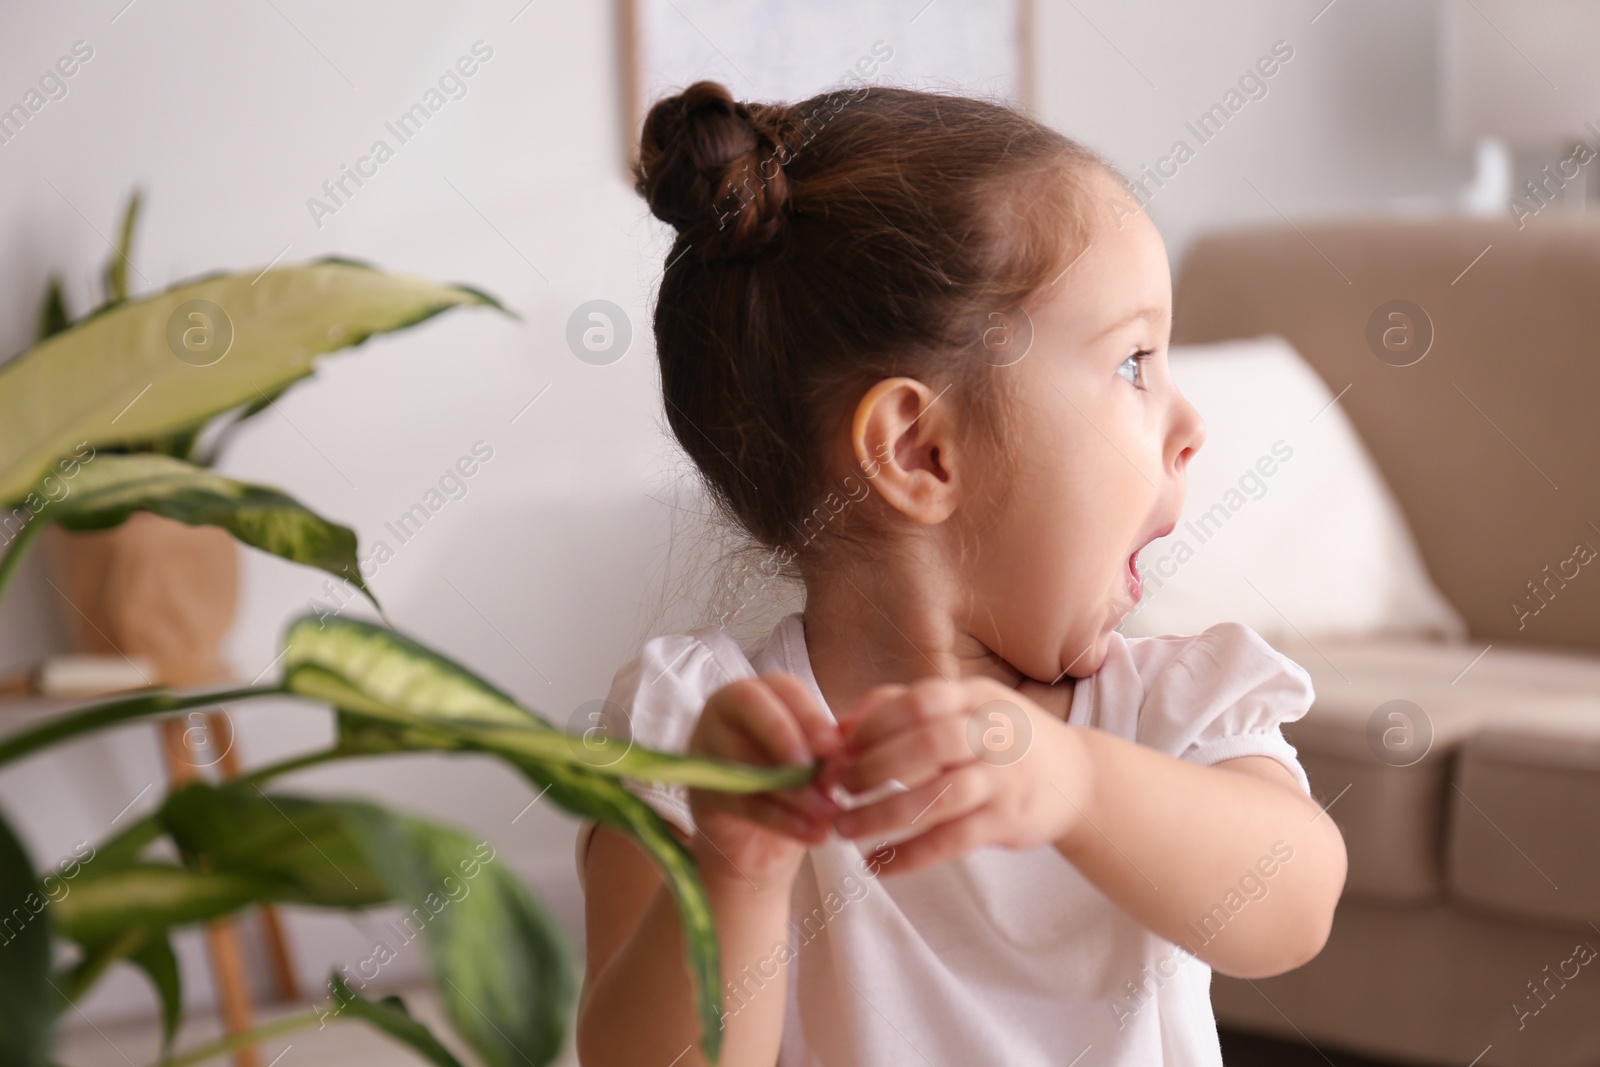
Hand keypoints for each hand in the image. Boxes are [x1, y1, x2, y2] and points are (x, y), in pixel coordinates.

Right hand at [686, 673, 841, 893]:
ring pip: (746, 757)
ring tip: (829, 813)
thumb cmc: (791, 782)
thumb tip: (847, 748)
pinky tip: (813, 833)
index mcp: (761, 692)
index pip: (782, 688)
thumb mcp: (815, 760)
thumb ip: (829, 748)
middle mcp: (725, 710)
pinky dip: (784, 820)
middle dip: (787, 737)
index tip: (833, 747)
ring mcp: (707, 748)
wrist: (756, 840)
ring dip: (794, 790)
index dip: (809, 715)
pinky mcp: (703, 791)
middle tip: (822, 774)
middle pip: (751, 707)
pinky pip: (744, 801)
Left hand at [818, 677, 1088, 875]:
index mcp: (976, 697)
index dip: (872, 725)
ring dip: (883, 815)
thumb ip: (902, 709)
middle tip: (837, 789)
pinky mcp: (1008, 821)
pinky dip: (910, 856)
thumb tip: (839, 728)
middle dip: (872, 768)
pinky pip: (953, 841)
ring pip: (938, 797)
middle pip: (927, 744)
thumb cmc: (1001, 740)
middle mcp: (994, 733)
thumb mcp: (964, 708)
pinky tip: (878, 865)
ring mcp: (1005, 779)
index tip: (838, 749)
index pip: (918, 701)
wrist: (1076, 777)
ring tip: (845, 830)